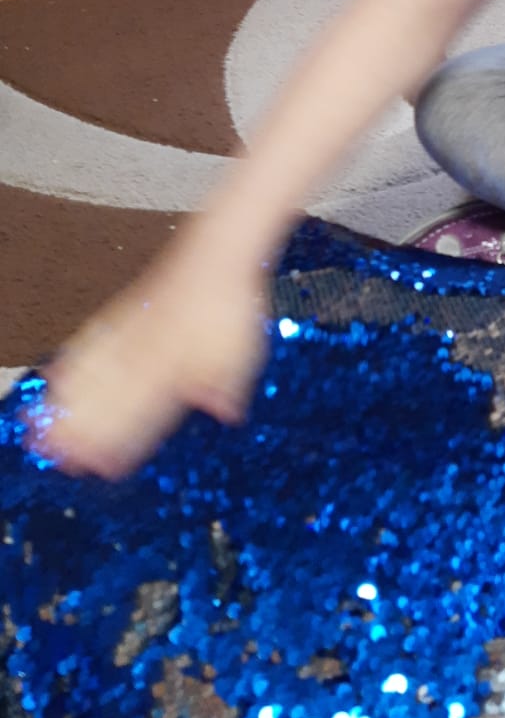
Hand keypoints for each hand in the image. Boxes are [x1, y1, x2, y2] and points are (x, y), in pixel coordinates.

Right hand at [31, 222, 272, 479]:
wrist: (217, 252)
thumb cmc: (230, 302)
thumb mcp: (243, 349)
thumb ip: (227, 384)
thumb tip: (225, 413)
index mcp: (181, 362)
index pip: (148, 410)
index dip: (125, 440)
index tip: (104, 466)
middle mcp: (151, 348)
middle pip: (112, 396)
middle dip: (86, 429)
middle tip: (61, 456)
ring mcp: (135, 329)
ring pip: (96, 371)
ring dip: (71, 402)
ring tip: (48, 426)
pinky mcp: (126, 313)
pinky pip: (93, 340)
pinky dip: (73, 362)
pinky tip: (57, 378)